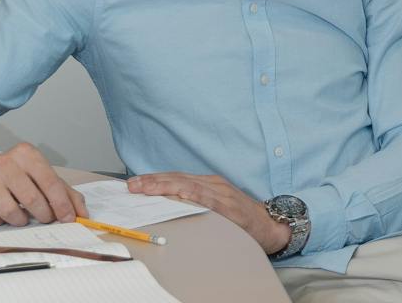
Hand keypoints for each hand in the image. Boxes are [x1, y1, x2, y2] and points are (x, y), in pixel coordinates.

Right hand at [0, 143, 87, 227]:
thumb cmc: (16, 175)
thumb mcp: (41, 175)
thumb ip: (65, 192)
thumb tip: (82, 213)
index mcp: (28, 154)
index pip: (50, 182)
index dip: (62, 204)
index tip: (69, 219)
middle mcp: (6, 163)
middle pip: (32, 199)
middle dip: (44, 214)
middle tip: (46, 218)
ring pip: (11, 213)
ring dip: (21, 220)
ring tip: (22, 215)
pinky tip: (0, 212)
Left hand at [128, 173, 289, 254]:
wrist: (269, 224)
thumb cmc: (241, 216)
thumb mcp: (217, 204)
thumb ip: (196, 201)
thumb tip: (167, 204)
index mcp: (209, 182)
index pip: (176, 177)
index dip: (155, 179)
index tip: (135, 182)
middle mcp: (214, 184)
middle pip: (178, 179)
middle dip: (153, 181)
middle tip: (132, 185)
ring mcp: (221, 193)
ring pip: (188, 185)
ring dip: (164, 186)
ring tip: (145, 189)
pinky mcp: (228, 205)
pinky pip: (206, 198)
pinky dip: (190, 195)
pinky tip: (176, 195)